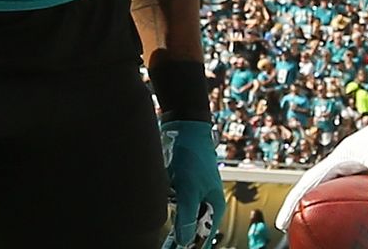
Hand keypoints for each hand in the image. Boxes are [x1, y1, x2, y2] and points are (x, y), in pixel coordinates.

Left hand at [160, 120, 224, 248]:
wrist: (183, 129)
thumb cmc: (192, 157)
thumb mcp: (189, 190)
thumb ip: (186, 217)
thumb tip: (184, 242)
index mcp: (213, 207)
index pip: (202, 237)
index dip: (190, 247)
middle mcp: (204, 204)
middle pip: (190, 231)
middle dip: (178, 240)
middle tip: (163, 248)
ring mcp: (191, 196)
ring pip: (180, 220)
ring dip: (171, 228)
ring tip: (160, 238)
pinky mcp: (179, 189)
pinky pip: (172, 207)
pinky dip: (164, 214)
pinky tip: (154, 218)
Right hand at [275, 82, 367, 228]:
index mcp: (344, 156)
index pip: (310, 182)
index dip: (294, 203)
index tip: (281, 222)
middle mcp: (351, 158)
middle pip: (322, 185)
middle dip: (309, 206)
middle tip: (299, 226)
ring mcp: (366, 160)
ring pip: (342, 187)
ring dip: (333, 204)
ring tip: (330, 226)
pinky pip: (362, 188)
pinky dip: (359, 203)